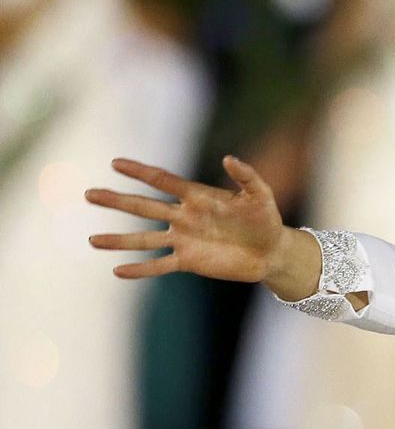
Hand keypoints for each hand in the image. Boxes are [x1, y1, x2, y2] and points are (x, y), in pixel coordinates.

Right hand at [86, 156, 286, 282]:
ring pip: (145, 240)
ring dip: (119, 241)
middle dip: (117, 201)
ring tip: (92, 240)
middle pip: (144, 207)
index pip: (163, 181)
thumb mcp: (260, 195)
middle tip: (90, 194)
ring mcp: (184, 239)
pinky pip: (160, 265)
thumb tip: (228, 157)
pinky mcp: (188, 261)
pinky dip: (141, 269)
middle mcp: (184, 216)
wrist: (271, 251)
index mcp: (198, 196)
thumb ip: (246, 176)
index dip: (141, 172)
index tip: (116, 163)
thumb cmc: (266, 219)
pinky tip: (118, 271)